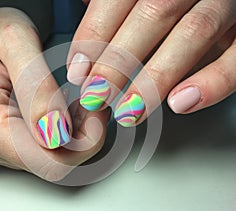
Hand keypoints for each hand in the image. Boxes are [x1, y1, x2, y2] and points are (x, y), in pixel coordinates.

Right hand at [0, 2, 109, 180]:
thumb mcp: (16, 40)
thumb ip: (37, 87)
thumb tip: (56, 132)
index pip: (41, 159)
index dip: (80, 144)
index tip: (97, 114)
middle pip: (47, 164)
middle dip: (81, 139)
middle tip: (93, 107)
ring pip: (47, 160)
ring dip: (73, 136)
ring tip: (79, 104)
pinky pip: (41, 152)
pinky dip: (63, 136)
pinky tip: (68, 112)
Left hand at [67, 0, 235, 126]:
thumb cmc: (175, 0)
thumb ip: (118, 1)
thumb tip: (87, 10)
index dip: (94, 37)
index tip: (79, 72)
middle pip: (152, 15)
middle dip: (117, 63)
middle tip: (97, 97)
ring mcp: (225, 3)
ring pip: (192, 33)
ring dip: (155, 79)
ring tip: (129, 111)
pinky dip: (212, 82)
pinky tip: (181, 102)